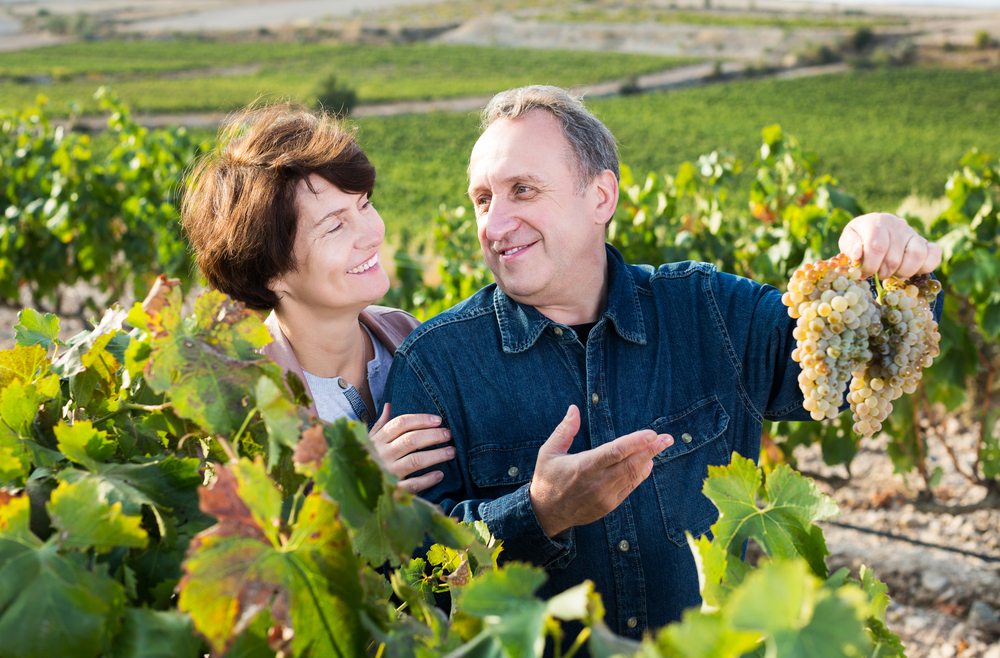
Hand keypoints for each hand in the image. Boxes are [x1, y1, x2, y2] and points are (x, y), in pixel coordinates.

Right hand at [370, 403, 454, 493]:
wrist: (351, 485)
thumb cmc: (366, 458)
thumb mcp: (369, 440)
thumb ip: (381, 424)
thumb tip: (388, 405)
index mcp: (378, 440)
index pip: (401, 423)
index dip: (421, 419)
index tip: (438, 420)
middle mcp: (382, 454)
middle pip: (411, 440)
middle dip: (433, 436)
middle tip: (448, 434)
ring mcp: (387, 472)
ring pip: (415, 461)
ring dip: (436, 455)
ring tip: (451, 452)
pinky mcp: (392, 489)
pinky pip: (413, 485)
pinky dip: (427, 480)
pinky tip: (439, 474)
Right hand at [529, 405, 672, 537]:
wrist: (546, 514)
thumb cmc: (547, 479)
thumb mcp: (549, 452)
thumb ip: (565, 430)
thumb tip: (574, 409)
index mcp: (584, 466)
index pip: (615, 451)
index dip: (635, 442)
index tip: (651, 433)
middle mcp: (597, 482)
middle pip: (631, 464)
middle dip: (651, 449)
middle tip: (668, 438)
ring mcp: (605, 496)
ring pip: (633, 476)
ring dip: (649, 460)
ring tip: (661, 446)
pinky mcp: (608, 505)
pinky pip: (629, 488)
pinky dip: (640, 475)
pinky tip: (648, 464)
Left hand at [839, 212, 941, 279]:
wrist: (874, 229)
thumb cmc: (860, 238)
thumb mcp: (848, 240)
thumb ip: (850, 247)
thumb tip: (857, 255)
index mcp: (876, 222)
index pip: (877, 247)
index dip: (871, 266)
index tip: (865, 273)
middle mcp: (897, 224)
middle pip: (895, 257)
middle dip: (884, 272)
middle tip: (877, 274)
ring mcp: (913, 232)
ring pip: (917, 256)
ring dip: (903, 272)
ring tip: (892, 272)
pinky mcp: (925, 241)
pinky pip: (934, 254)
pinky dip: (925, 267)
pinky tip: (910, 269)